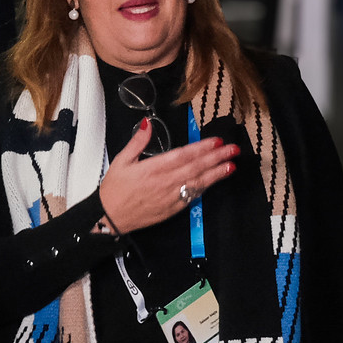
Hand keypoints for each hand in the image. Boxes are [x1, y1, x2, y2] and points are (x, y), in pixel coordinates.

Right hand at [97, 120, 239, 234]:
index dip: (202, 148)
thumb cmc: (115, 190)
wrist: (109, 218)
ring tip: (231, 166)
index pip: (183, 156)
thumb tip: (147, 124)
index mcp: (153, 169)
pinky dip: (204, 188)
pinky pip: (192, 197)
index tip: (216, 141)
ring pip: (198, 183)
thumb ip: (137, 142)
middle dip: (216, 158)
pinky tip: (214, 181)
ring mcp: (170, 198)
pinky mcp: (172, 209)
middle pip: (195, 168)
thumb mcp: (121, 161)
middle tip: (232, 149)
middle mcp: (165, 183)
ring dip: (216, 174)